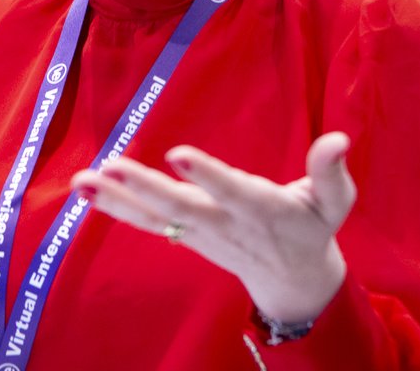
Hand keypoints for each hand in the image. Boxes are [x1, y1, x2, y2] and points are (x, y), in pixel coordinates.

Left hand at [70, 132, 354, 322]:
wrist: (292, 279)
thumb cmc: (312, 227)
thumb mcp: (334, 203)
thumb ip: (331, 172)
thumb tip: (337, 139)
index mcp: (263, 209)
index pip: (233, 191)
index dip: (207, 175)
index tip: (178, 154)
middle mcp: (224, 223)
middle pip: (182, 207)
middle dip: (146, 189)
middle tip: (112, 167)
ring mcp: (200, 232)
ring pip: (156, 218)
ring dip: (117, 200)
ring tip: (82, 181)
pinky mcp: (185, 235)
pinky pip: (147, 223)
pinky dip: (115, 209)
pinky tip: (83, 192)